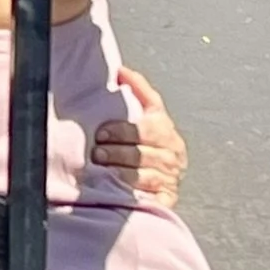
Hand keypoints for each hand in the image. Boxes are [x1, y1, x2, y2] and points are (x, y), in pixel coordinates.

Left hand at [91, 67, 185, 207]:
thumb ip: (139, 91)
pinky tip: (116, 186)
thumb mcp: (148, 113)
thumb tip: (121, 71)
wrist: (164, 176)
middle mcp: (172, 155)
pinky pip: (148, 194)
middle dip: (117, 151)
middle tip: (98, 151)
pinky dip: (131, 190)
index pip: (146, 129)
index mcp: (166, 131)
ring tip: (101, 166)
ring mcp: (170, 177)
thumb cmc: (150, 140)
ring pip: (144, 174)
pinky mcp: (166, 198)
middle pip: (143, 152)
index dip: (122, 130)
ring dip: (120, 169)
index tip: (102, 132)